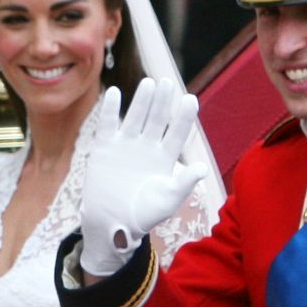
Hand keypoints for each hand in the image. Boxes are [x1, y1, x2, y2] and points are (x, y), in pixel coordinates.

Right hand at [80, 77, 208, 275]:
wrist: (111, 224)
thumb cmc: (143, 216)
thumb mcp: (167, 201)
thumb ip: (183, 184)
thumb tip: (201, 168)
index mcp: (165, 159)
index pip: (177, 133)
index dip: (184, 117)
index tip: (190, 100)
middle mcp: (147, 147)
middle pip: (157, 119)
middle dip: (163, 102)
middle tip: (168, 82)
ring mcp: (126, 145)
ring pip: (135, 117)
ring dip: (142, 101)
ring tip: (149, 84)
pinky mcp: (105, 148)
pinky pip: (108, 124)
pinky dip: (109, 109)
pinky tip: (115, 94)